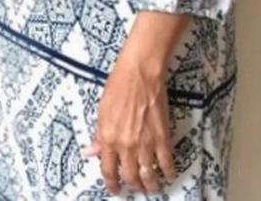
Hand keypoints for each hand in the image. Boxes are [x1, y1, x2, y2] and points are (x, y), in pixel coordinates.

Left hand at [89, 12, 186, 194]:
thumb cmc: (118, 86)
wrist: (140, 72)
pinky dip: (168, 172)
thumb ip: (98, 135)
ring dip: (150, 185)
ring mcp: (145, 144)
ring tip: (151, 187)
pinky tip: (168, 175)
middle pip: (130, 177)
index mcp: (108, 138)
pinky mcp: (162, 138)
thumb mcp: (101, 110)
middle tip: (135, 187)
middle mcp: (126, 145)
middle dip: (133, 186)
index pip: (108, 171)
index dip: (112, 184)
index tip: (115, 190)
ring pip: (149, 175)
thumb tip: (91, 152)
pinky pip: (167, 163)